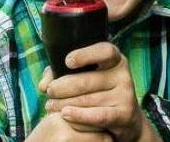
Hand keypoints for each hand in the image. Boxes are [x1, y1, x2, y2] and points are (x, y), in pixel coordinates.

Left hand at [40, 42, 160, 141]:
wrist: (125, 118)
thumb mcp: (83, 76)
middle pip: (87, 80)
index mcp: (115, 59)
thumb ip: (60, 74)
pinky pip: (98, 115)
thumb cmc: (98, 90)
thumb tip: (44, 83)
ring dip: (64, 104)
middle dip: (62, 87)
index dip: (85, 55)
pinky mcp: (124, 115)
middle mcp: (122, 75)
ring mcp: (126, 95)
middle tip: (50, 91)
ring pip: (88, 100)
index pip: (105, 51)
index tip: (67, 62)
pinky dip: (79, 116)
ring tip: (50, 106)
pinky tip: (66, 114)